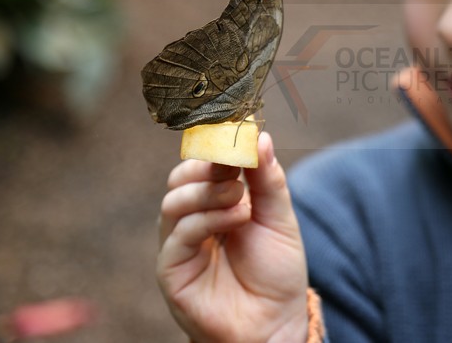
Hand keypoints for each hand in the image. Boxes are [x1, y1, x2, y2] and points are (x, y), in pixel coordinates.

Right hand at [157, 132, 307, 342]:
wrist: (276, 323)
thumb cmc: (276, 271)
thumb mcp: (279, 217)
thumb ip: (268, 179)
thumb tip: (261, 134)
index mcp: (216, 202)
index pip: (203, 162)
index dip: (216, 143)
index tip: (239, 128)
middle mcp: (193, 219)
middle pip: (181, 175)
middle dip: (208, 163)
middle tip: (236, 162)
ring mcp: (180, 244)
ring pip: (174, 200)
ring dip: (209, 190)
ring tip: (241, 198)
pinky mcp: (172, 270)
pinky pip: (178, 234)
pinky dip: (208, 219)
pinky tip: (238, 217)